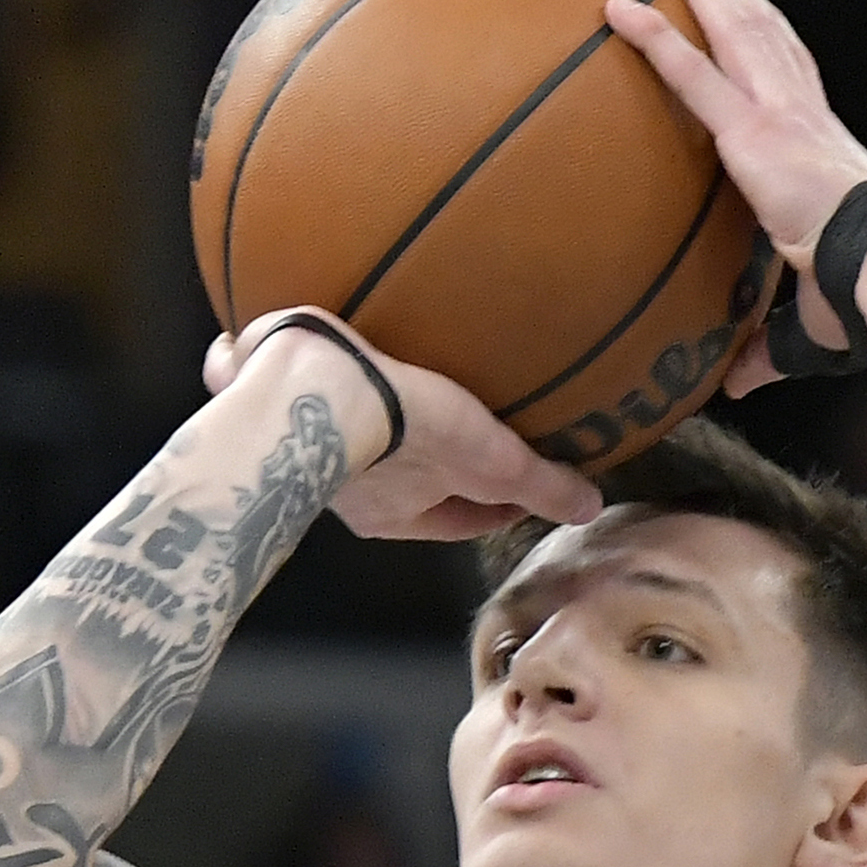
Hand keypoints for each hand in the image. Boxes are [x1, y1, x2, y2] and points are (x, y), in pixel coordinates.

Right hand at [205, 315, 600, 541]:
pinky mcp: (279, 392)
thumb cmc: (406, 432)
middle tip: (471, 434)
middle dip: (438, 463)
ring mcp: (305, 441)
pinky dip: (341, 376)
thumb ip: (538, 484)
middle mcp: (346, 490)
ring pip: (360, 438)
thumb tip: (587, 508)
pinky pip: (320, 389)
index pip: (457, 520)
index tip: (521, 490)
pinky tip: (352, 346)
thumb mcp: (491, 463)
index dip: (494, 507)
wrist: (312, 383)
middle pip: (408, 481)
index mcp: (393, 516)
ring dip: (388, 420)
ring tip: (416, 386)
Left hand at [605, 0, 866, 394]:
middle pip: (763, 31)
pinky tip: (617, 9)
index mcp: (821, 146)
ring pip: (735, 26)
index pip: (793, 77)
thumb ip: (768, 349)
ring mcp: (779, 113)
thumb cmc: (865, 298)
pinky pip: (691, 73)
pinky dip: (653, 37)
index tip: (748, 14)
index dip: (770, 41)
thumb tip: (735, 387)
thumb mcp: (811, 324)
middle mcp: (803, 114)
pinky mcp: (753, 131)